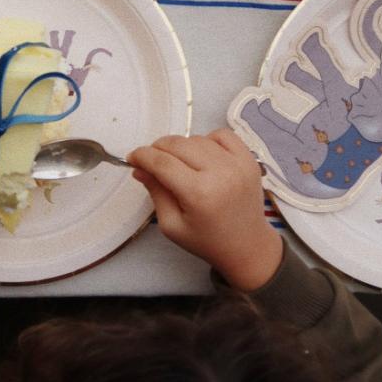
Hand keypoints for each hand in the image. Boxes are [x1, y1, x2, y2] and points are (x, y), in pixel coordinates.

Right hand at [128, 129, 282, 290]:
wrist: (247, 246)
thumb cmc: (207, 241)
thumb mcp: (172, 225)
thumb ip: (155, 192)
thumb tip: (139, 168)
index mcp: (199, 194)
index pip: (161, 162)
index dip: (142, 156)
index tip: (132, 158)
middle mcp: (220, 174)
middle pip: (177, 144)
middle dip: (157, 149)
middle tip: (152, 162)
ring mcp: (238, 164)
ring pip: (197, 138)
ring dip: (182, 147)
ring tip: (180, 165)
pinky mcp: (249, 159)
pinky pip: (221, 135)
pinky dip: (207, 140)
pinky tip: (202, 156)